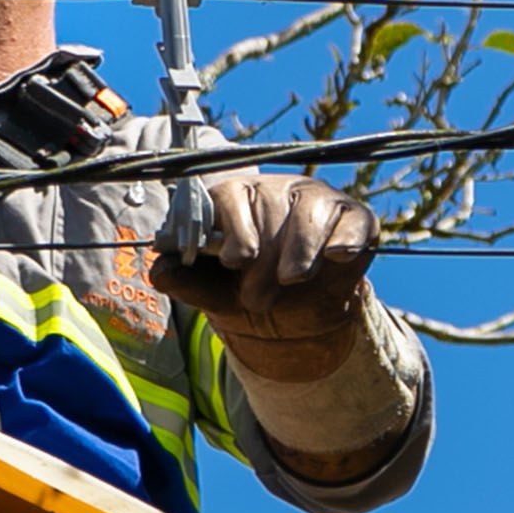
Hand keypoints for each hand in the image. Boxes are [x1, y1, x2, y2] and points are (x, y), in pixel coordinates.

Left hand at [152, 175, 378, 381]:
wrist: (294, 322)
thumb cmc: (248, 293)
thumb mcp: (214, 293)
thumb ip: (185, 280)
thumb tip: (158, 270)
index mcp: (236, 199)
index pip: (231, 194)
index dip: (234, 228)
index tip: (235, 260)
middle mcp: (277, 190)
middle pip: (272, 206)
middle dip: (265, 258)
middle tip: (257, 298)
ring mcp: (318, 201)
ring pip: (312, 211)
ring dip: (301, 252)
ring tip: (293, 281)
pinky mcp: (354, 220)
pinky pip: (355, 221)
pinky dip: (348, 238)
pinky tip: (337, 256)